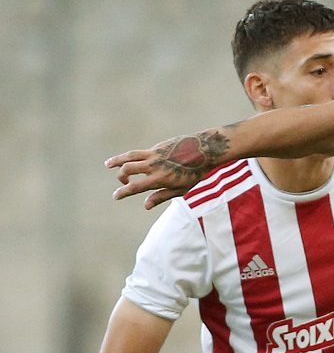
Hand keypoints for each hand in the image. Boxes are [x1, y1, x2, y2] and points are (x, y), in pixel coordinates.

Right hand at [106, 131, 229, 208]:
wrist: (206, 150)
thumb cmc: (196, 172)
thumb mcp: (181, 189)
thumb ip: (162, 196)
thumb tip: (145, 205)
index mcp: (159, 179)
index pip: (134, 187)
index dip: (122, 192)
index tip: (116, 196)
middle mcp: (154, 165)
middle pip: (127, 169)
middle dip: (121, 177)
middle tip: (124, 183)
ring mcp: (155, 154)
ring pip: (129, 156)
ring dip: (116, 160)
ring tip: (107, 164)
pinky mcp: (158, 146)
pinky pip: (142, 152)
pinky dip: (134, 157)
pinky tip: (135, 160)